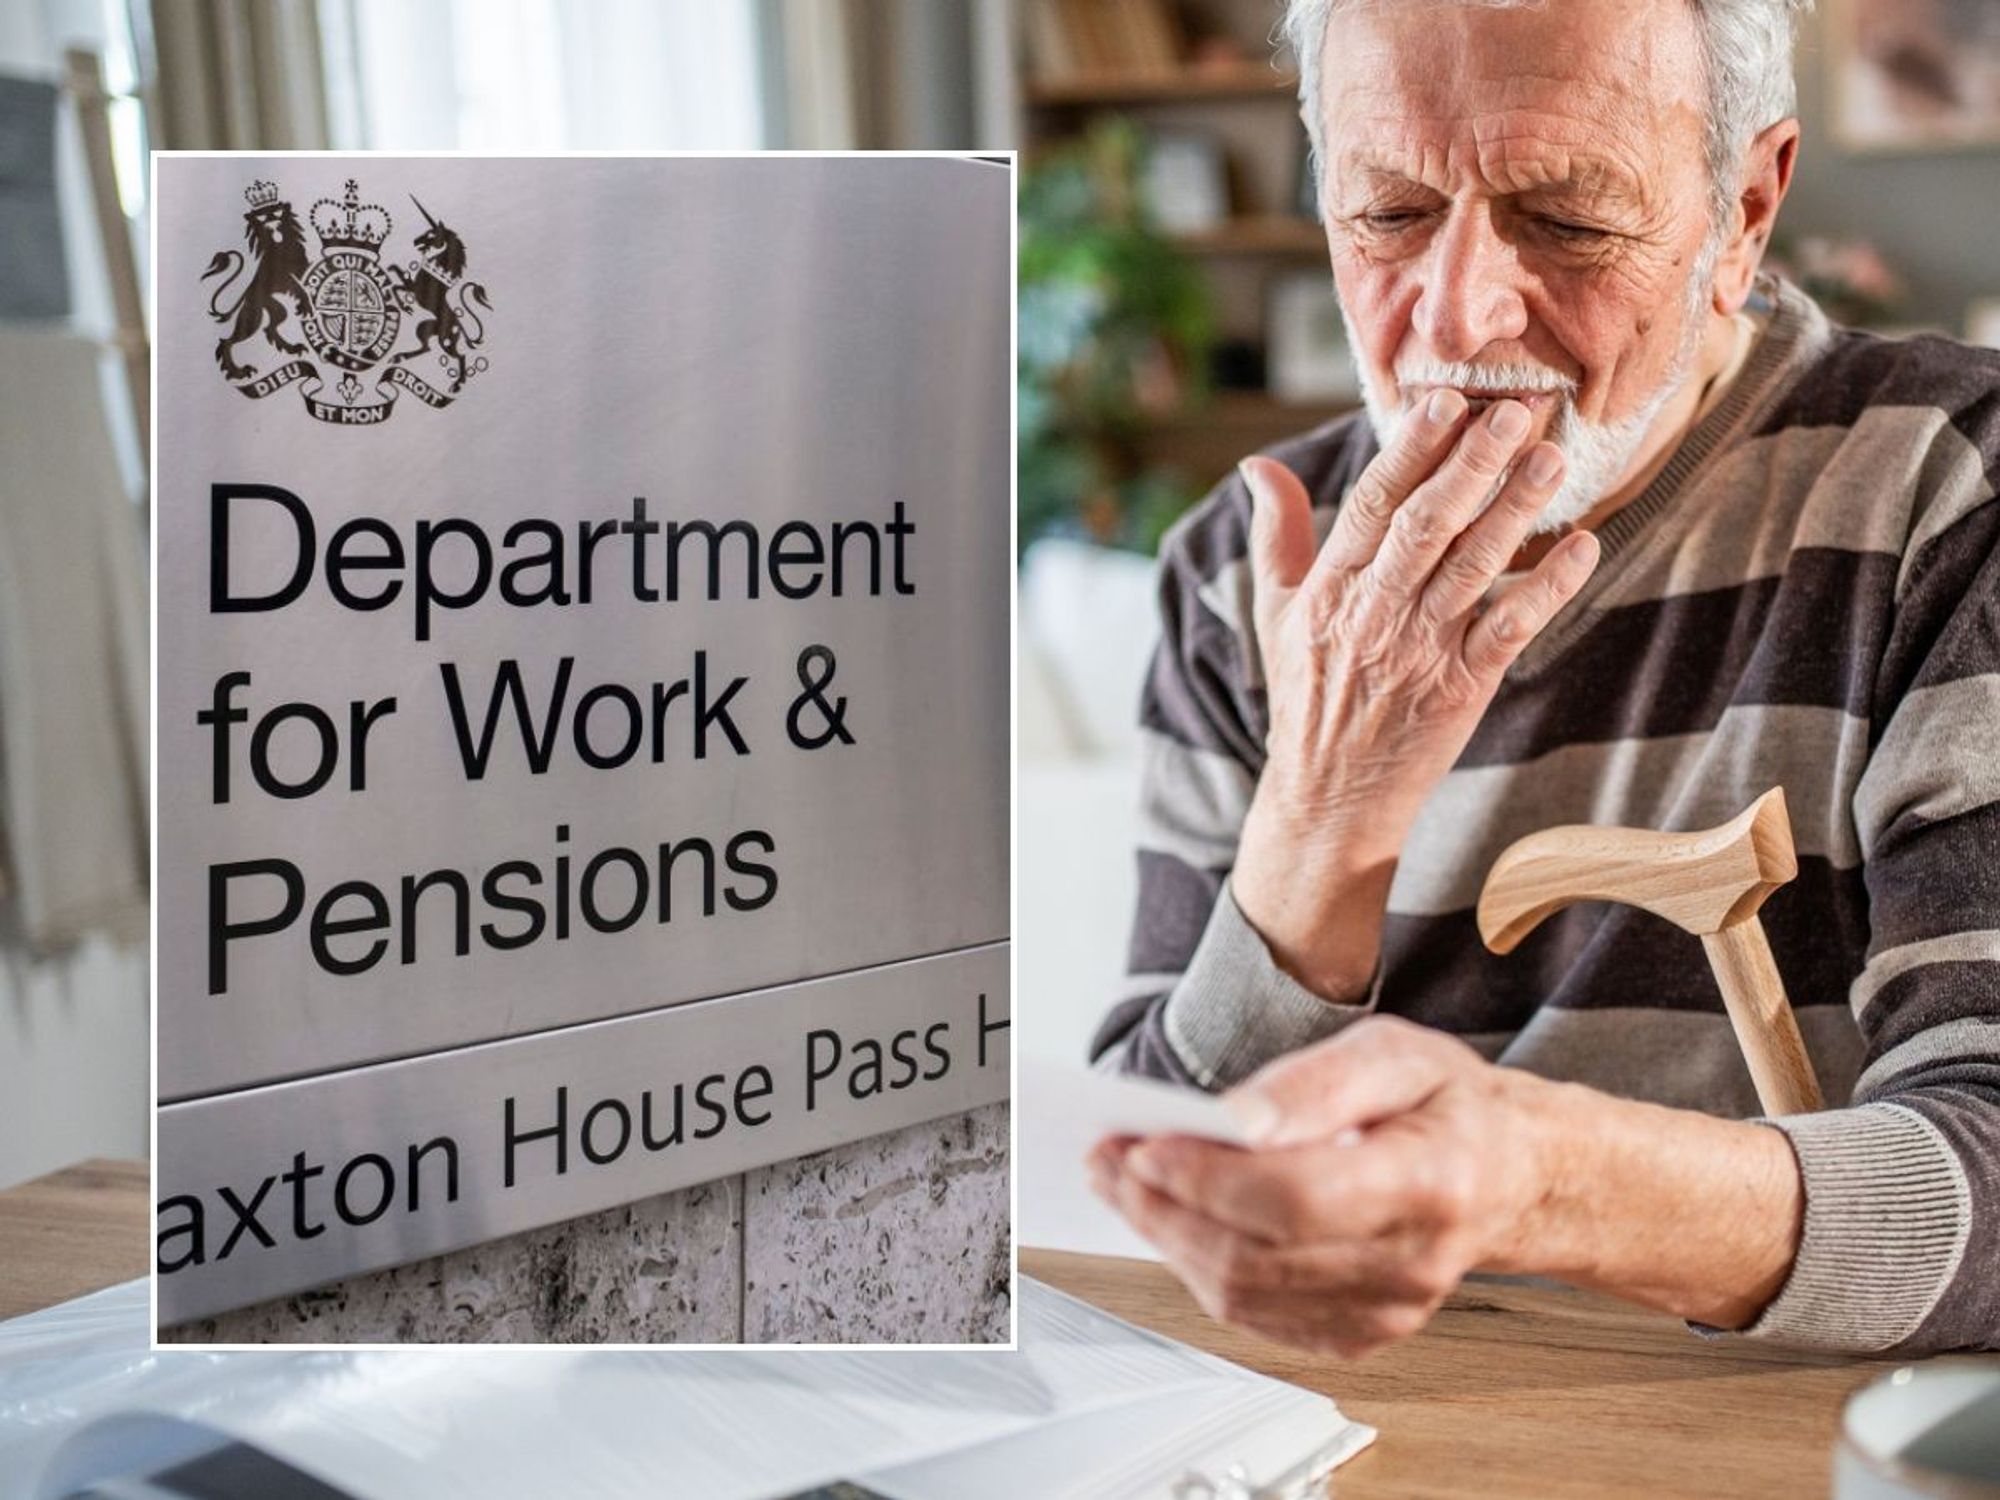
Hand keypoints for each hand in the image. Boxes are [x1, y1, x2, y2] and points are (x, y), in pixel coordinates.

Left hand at [1088, 1015, 1547, 1357]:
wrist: (1512, 1177)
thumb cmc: (1450, 1107)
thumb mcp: (1398, 1054)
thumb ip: (1317, 1082)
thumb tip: (1238, 1116)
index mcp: (1432, 1183)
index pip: (1296, 1200)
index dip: (1207, 1180)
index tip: (1142, 1145)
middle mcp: (1411, 1262)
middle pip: (1255, 1256)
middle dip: (1162, 1207)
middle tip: (1106, 1158)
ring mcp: (1386, 1309)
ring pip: (1244, 1294)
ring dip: (1166, 1238)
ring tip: (1122, 1183)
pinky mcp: (1360, 1332)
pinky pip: (1256, 1315)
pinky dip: (1199, 1267)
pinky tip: (1173, 1220)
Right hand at [1231, 396, 1598, 999]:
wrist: (1327, 800)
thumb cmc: (1305, 698)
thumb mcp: (1274, 615)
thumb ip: (1275, 536)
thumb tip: (1256, 467)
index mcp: (1327, 590)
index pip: (1369, 506)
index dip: (1407, 452)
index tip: (1442, 403)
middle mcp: (1371, 614)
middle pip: (1426, 525)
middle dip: (1473, 464)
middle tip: (1516, 411)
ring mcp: (1418, 651)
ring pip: (1473, 567)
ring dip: (1517, 510)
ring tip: (1553, 458)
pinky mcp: (1461, 688)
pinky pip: (1510, 627)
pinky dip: (1548, 587)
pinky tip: (1582, 547)